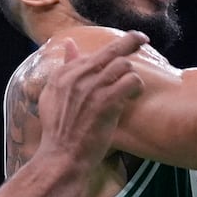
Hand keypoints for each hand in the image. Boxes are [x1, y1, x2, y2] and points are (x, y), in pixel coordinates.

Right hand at [35, 30, 147, 169]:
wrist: (62, 156)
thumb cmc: (58, 132)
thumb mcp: (51, 95)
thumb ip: (63, 68)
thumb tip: (70, 44)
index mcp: (64, 73)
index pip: (93, 53)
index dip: (113, 48)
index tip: (128, 44)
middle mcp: (77, 75)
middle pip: (111, 49)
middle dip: (131, 41)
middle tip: (144, 39)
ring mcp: (92, 87)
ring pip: (124, 64)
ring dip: (132, 76)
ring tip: (131, 89)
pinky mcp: (106, 101)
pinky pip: (131, 81)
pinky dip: (136, 87)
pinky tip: (133, 97)